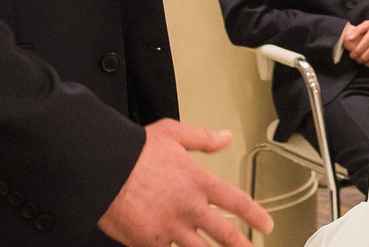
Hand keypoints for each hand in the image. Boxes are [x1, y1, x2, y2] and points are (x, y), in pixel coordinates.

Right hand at [98, 119, 269, 246]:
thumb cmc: (133, 150)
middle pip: (225, 234)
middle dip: (242, 246)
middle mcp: (189, 207)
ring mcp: (170, 228)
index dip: (255, 215)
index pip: (237, 202)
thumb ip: (202, 138)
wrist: (102, 167)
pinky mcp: (150, 242)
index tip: (266, 224)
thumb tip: (225, 137)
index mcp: (198, 181)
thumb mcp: (172, 133)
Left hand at [340, 16, 368, 69]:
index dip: (353, 55)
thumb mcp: (367, 24)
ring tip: (364, 60)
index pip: (358, 50)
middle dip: (358, 60)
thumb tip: (349, 39)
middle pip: (364, 57)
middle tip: (357, 58)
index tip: (352, 55)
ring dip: (366, 63)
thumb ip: (357, 30)